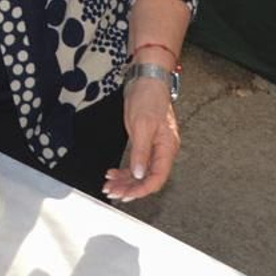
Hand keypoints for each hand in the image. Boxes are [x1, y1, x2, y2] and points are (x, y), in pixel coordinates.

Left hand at [104, 79, 178, 201]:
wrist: (146, 79)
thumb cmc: (148, 97)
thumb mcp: (141, 126)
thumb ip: (140, 152)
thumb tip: (138, 174)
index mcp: (167, 148)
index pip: (156, 178)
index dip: (141, 190)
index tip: (125, 196)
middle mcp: (163, 150)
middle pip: (147, 178)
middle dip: (129, 188)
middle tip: (111, 192)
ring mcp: (154, 146)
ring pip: (140, 172)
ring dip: (124, 180)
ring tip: (108, 185)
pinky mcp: (144, 142)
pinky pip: (136, 162)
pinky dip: (124, 170)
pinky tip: (112, 172)